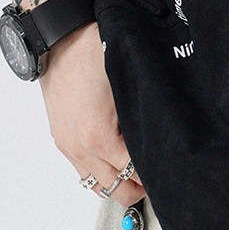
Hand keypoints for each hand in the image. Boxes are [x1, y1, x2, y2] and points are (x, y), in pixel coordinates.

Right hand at [39, 22, 145, 204]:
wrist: (59, 39)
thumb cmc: (91, 52)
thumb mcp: (127, 82)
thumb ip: (143, 113)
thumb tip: (162, 134)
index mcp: (99, 136)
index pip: (134, 173)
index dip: (155, 173)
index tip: (169, 168)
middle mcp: (80, 147)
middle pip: (117, 190)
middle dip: (139, 185)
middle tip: (156, 172)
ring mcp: (68, 146)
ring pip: (98, 186)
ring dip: (118, 181)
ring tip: (137, 168)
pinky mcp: (61, 139)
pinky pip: (83, 172)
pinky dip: (101, 172)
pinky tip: (115, 159)